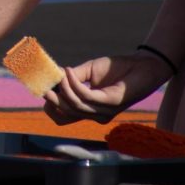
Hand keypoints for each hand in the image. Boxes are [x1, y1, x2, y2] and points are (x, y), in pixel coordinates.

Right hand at [43, 54, 170, 125]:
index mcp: (90, 110)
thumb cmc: (117, 69)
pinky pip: (85, 95)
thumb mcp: (89, 71)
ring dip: (63, 88)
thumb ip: (72, 77)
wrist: (142, 66)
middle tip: (44, 84)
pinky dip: (74, 82)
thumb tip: (53, 76)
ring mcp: (104, 111)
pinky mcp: (110, 102)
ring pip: (75, 105)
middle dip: (53, 100)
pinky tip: (70, 71)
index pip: (64, 118)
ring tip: (60, 72)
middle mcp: (96, 115)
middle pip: (66, 114)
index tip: (42, 90)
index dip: (51, 107)